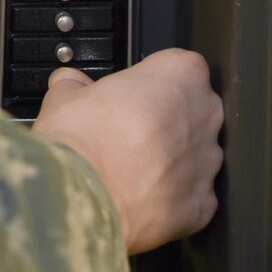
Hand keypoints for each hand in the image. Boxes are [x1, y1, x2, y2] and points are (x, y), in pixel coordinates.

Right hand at [31, 48, 223, 253]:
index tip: (130, 93)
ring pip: (194, 153)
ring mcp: (208, 162)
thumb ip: (74, 84)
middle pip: (192, 109)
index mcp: (178, 75)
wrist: (83, 202)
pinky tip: (139, 196)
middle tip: (127, 129)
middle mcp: (204, 115)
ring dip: (170, 158)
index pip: (178, 66)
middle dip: (166, 118)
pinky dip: (171, 196)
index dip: (152, 80)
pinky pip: (192, 194)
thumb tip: (70, 84)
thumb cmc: (80, 142)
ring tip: (130, 168)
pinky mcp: (203, 205)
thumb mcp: (63, 97)